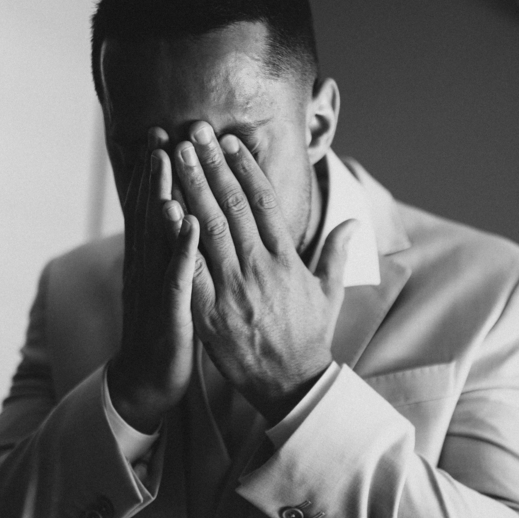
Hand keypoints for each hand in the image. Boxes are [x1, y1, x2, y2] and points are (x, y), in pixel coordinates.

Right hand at [106, 129, 200, 432]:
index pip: (152, 208)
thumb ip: (169, 251)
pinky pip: (178, 275)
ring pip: (158, 235)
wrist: (147, 378)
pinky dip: (182, 248)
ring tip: (168, 161)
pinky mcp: (171, 310)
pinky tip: (190, 224)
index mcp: (150, 259)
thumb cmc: (163, 329)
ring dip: (162, 196)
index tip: (162, 135)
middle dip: (155, 172)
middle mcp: (147, 267)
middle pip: (151, 212)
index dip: (155, 173)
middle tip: (160, 132)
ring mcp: (156, 287)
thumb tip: (177, 219)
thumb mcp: (167, 284)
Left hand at [174, 121, 355, 424]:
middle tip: (194, 132)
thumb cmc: (309, 338)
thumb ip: (337, 254)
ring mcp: (234, 289)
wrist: (291, 384)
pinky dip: (177, 237)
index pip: (265, 203)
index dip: (246, 169)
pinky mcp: (211, 312)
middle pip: (233, 206)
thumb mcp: (329, 293)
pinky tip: (164, 207)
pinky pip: (190, 268)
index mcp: (286, 260)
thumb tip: (354, 223)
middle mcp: (260, 268)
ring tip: (176, 155)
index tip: (230, 142)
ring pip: (209, 227)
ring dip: (192, 187)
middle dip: (212, 166)